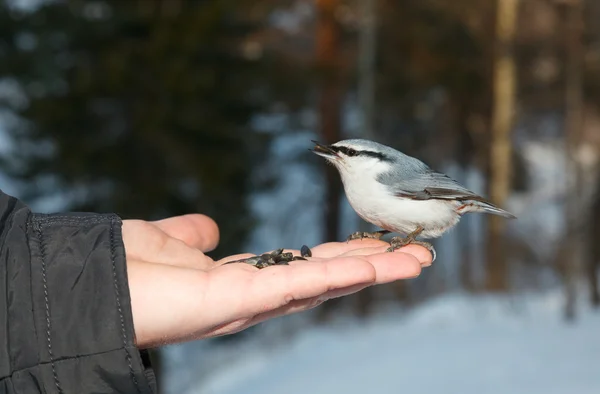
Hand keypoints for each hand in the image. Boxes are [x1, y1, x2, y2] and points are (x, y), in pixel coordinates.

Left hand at [122, 214, 432, 347]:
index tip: (377, 245)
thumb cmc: (119, 267)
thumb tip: (209, 228)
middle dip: (373, 267)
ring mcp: (249, 303)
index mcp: (239, 280)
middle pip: (325, 280)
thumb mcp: (164, 240)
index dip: (342, 257)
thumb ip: (189, 234)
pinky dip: (334, 278)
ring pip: (322, 286)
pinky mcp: (238, 302)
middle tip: (419, 255)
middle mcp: (252, 297)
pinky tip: (370, 268)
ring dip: (370, 273)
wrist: (87, 284)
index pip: (303, 268)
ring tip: (415, 260)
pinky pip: (295, 288)